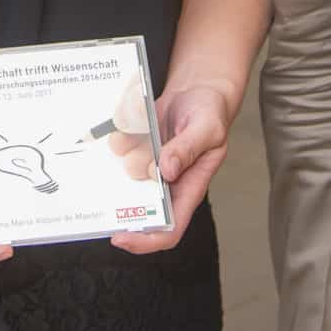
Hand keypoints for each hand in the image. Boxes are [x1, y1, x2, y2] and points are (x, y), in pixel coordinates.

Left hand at [110, 81, 231, 254]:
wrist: (197, 90)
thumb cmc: (210, 114)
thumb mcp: (207, 129)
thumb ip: (188, 149)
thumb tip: (167, 171)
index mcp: (188, 188)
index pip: (169, 229)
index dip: (145, 241)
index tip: (120, 237)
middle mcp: (165, 183)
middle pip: (138, 204)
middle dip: (126, 186)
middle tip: (125, 158)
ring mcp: (148, 165)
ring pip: (125, 172)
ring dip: (128, 149)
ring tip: (141, 125)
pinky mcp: (137, 147)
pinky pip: (119, 149)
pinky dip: (121, 133)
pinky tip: (133, 117)